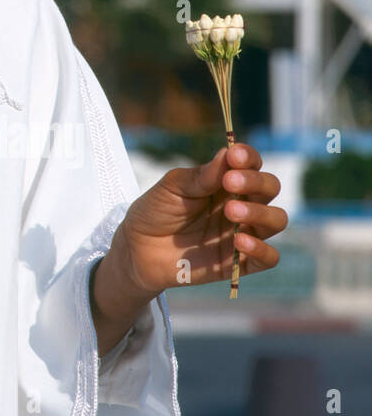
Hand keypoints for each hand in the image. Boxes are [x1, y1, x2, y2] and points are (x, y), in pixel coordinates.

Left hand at [113, 143, 288, 296]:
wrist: (138, 249)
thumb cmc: (156, 211)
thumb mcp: (172, 187)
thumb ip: (201, 176)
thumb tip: (227, 153)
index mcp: (225, 181)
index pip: (250, 164)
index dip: (248, 157)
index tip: (234, 155)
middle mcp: (241, 204)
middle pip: (270, 188)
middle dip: (256, 182)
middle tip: (230, 182)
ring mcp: (243, 232)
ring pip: (276, 220)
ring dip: (259, 212)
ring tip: (231, 211)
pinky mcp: (240, 261)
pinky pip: (269, 257)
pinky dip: (261, 248)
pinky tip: (240, 241)